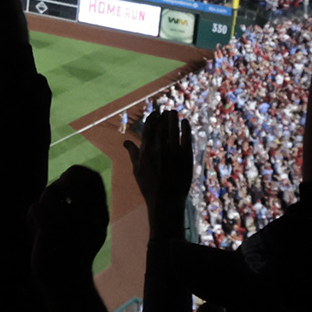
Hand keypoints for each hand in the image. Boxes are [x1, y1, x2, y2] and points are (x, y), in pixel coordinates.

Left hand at [28, 165, 108, 285]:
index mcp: (99, 216)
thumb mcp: (89, 229)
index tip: (65, 182)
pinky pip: (35, 208)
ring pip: (48, 194)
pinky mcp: (51, 232)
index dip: (76, 173)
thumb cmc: (74, 255)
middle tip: (50, 201)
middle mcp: (88, 217)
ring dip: (41, 206)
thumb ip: (84, 204)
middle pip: (69, 180)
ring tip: (42, 223)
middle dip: (56, 187)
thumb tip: (70, 175)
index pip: (92, 178)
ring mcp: (70, 224)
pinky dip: (31, 219)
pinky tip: (36, 235)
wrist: (67, 286)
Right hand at [124, 111, 193, 240]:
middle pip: (162, 126)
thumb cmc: (149, 186)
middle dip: (164, 116)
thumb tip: (125, 142)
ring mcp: (173, 153)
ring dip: (174, 119)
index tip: (156, 112)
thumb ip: (133, 153)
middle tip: (167, 111)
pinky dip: (186, 128)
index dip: (153, 118)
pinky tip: (186, 122)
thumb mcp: (137, 170)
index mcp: (146, 151)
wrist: (166, 201)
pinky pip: (186, 138)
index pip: (149, 128)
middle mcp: (159, 149)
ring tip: (174, 113)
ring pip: (173, 129)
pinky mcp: (185, 157)